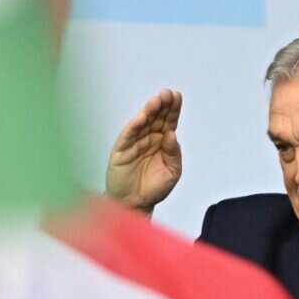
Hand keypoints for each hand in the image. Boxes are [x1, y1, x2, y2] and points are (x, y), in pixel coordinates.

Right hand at [105, 89, 182, 214]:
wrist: (135, 204)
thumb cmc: (154, 188)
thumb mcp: (172, 172)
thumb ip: (174, 154)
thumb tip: (172, 135)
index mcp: (163, 142)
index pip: (169, 122)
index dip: (173, 109)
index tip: (177, 96)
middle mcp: (149, 139)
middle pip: (156, 118)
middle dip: (162, 105)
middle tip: (167, 94)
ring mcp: (135, 143)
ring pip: (142, 124)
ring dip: (149, 111)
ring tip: (156, 101)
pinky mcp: (122, 150)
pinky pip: (128, 136)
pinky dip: (134, 126)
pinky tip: (141, 118)